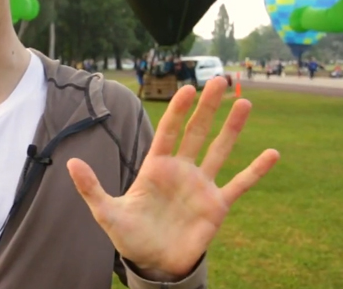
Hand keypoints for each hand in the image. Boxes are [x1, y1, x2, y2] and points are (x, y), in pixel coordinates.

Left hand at [66, 76, 279, 277]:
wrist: (154, 262)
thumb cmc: (130, 234)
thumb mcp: (106, 212)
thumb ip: (91, 188)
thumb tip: (69, 164)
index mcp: (156, 167)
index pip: (168, 131)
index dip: (178, 111)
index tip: (187, 89)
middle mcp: (182, 171)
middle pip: (197, 132)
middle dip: (207, 107)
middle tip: (219, 80)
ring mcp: (201, 186)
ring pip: (221, 150)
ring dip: (233, 128)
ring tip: (245, 102)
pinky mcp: (217, 206)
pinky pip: (240, 184)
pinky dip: (256, 170)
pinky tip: (273, 153)